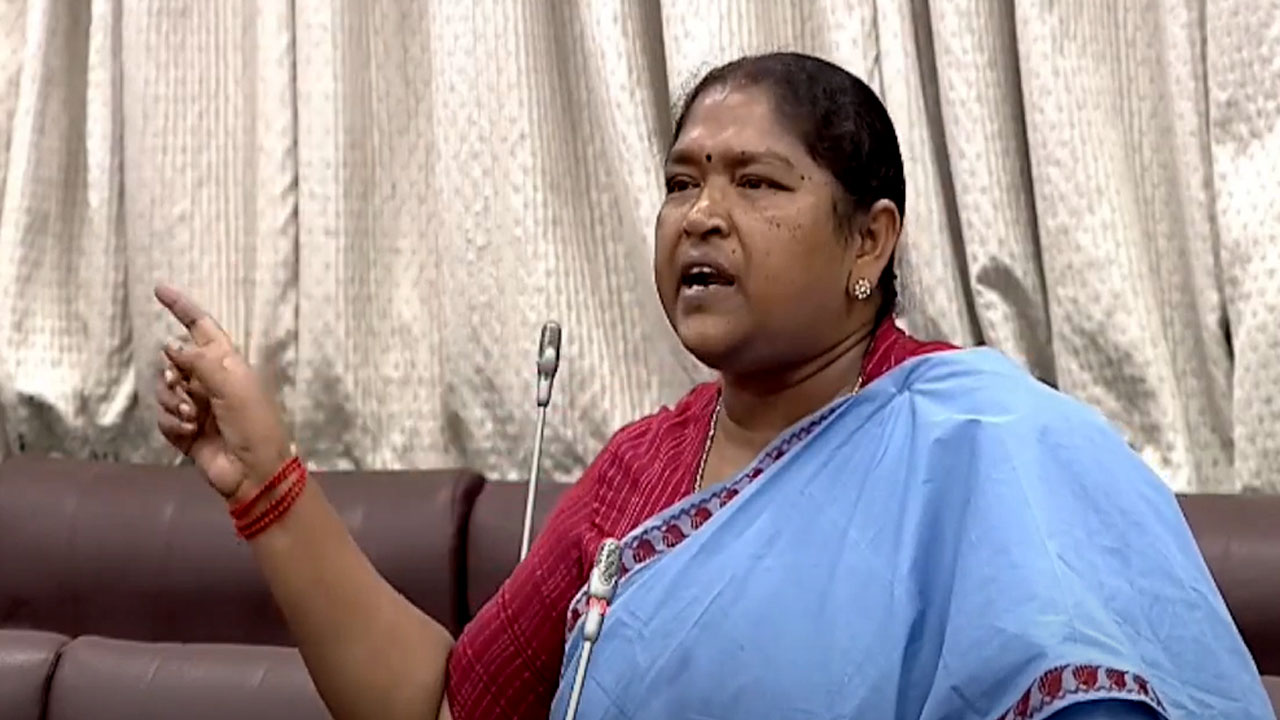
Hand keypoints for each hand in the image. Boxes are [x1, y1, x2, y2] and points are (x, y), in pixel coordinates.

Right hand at [153, 284, 292, 501]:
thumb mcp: (233, 385)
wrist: (253, 472)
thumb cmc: (254, 424)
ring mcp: (196, 405)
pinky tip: (189, 433)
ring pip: (164, 390)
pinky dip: (172, 423)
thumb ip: (200, 361)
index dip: (182, 308)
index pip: (201, 327)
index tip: (159, 289)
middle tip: (188, 390)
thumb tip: (171, 345)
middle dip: (173, 374)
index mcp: (227, 363)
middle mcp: (209, 380)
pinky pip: (162, 417)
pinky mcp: (183, 430)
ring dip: (174, 402)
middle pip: (172, 361)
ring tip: (194, 418)